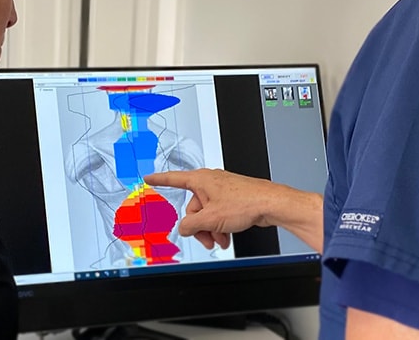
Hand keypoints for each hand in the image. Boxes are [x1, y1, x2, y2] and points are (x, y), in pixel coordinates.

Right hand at [143, 169, 279, 250]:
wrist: (270, 204)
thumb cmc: (245, 203)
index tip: (148, 178)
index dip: (159, 180)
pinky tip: (227, 236)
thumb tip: (183, 228)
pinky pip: (218, 214)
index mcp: (201, 180)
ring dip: (211, 230)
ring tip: (220, 240)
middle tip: (207, 239)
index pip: (173, 179)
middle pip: (193, 208)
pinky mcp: (232, 198)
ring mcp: (222, 190)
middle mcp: (210, 182)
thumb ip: (190, 225)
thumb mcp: (210, 219)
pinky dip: (220, 226)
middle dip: (199, 226)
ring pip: (207, 214)